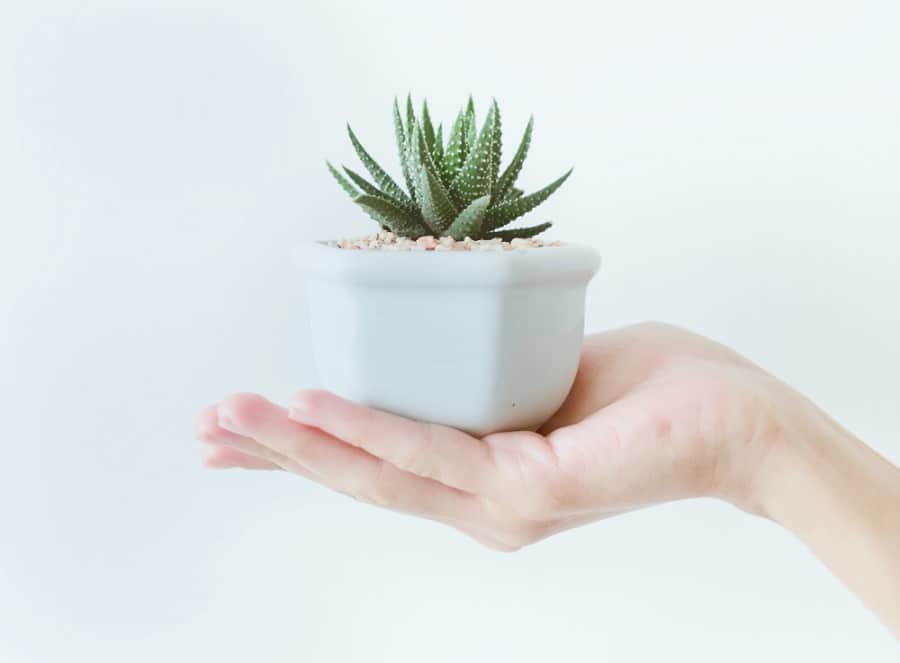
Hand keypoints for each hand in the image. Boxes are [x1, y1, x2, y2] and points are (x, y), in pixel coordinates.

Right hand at [196, 322, 812, 549]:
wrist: (732, 418)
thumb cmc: (644, 394)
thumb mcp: (536, 379)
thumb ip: (478, 385)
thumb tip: (430, 348)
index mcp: (480, 482)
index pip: (374, 470)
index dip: (303, 454)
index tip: (242, 432)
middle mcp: (481, 506)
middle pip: (360, 479)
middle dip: (276, 453)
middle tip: (207, 426)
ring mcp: (502, 507)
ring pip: (379, 472)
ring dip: (299, 442)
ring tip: (232, 414)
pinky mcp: (528, 489)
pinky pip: (430, 453)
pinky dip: (365, 427)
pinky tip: (310, 407)